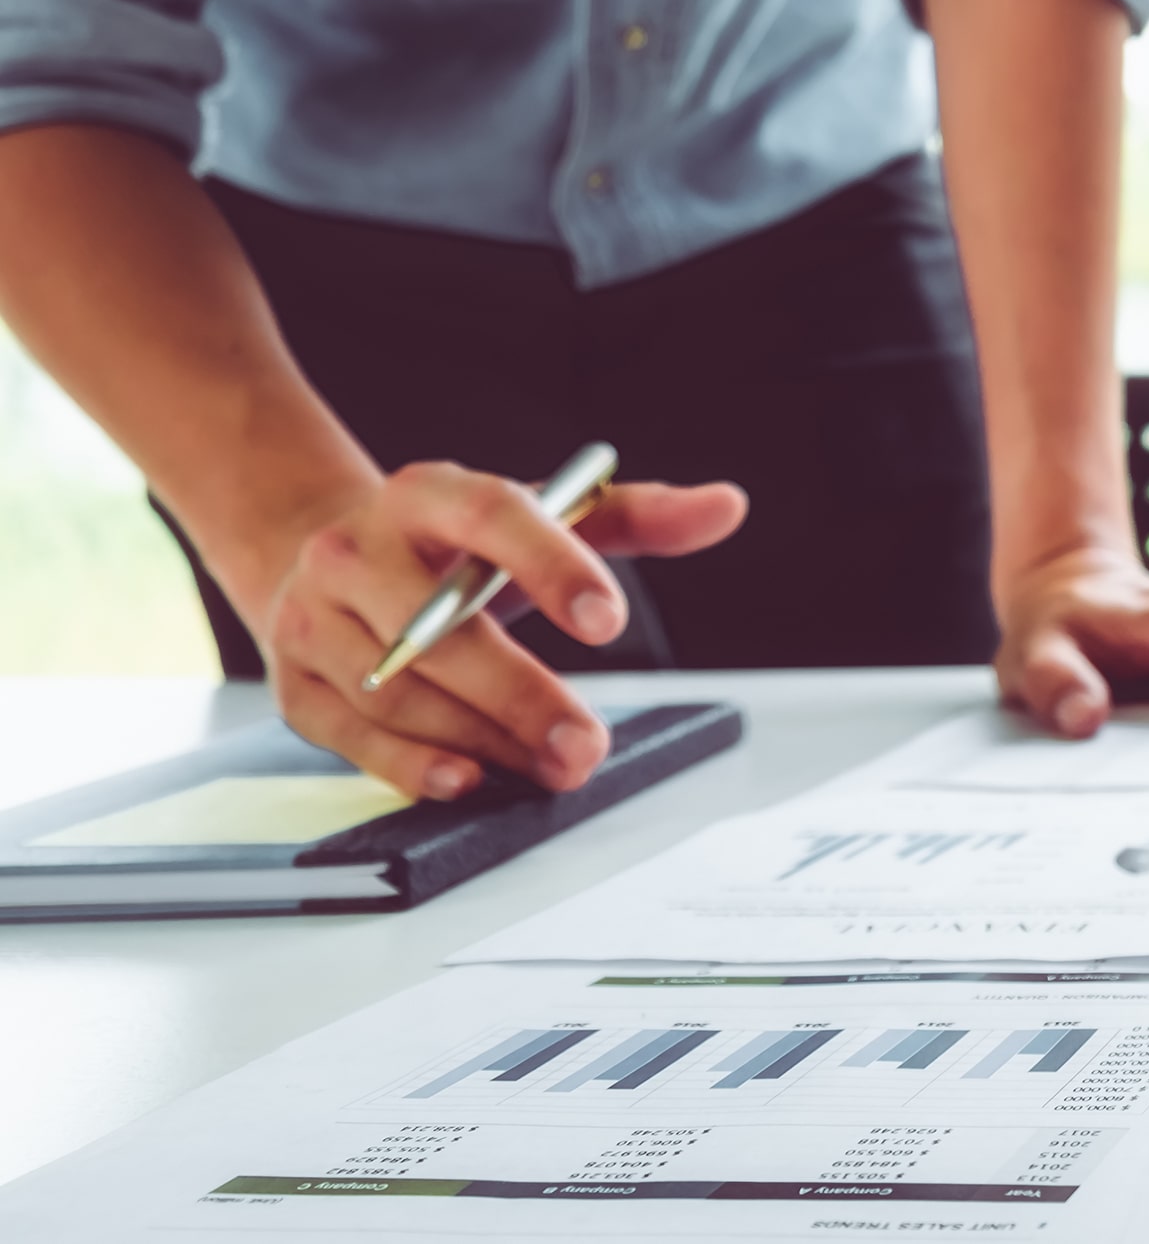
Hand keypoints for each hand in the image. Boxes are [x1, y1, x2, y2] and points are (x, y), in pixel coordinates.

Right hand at [253, 462, 747, 800]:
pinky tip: (467, 779)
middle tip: (587, 744)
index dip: (552, 565)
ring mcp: (316, 618)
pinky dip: (408, 764)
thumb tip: (726, 507)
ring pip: (400, 689)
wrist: (311, 552)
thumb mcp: (536, 514)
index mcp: (428, 494)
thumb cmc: (450, 545)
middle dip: (522, 694)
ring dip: (482, 738)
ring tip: (551, 767)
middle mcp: (358, 550)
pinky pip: (352, 734)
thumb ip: (634, 515)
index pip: (492, 516)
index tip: (607, 621)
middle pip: (440, 627)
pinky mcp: (296, 684)